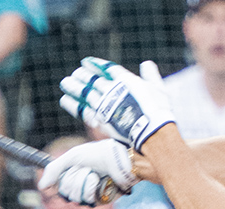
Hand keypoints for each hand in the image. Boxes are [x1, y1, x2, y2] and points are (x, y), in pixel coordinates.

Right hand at [39, 140, 138, 205]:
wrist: (118, 158)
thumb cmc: (98, 153)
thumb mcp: (72, 157)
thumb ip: (54, 170)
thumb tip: (41, 187)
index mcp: (73, 176)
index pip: (58, 186)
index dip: (59, 180)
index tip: (64, 174)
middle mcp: (81, 188)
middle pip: (65, 192)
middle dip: (74, 177)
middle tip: (85, 168)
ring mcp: (90, 195)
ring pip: (75, 197)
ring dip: (84, 181)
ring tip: (95, 173)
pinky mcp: (101, 201)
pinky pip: (87, 200)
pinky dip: (92, 187)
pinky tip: (100, 181)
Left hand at [59, 57, 173, 152]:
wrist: (152, 131)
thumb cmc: (159, 111)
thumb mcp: (158, 89)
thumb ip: (151, 76)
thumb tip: (147, 63)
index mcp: (126, 81)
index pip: (108, 69)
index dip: (96, 65)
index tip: (86, 61)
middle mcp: (112, 90)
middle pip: (93, 80)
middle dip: (83, 76)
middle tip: (75, 73)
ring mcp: (104, 104)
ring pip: (85, 92)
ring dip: (74, 87)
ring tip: (65, 82)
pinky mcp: (100, 119)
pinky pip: (82, 109)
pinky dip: (73, 104)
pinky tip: (64, 99)